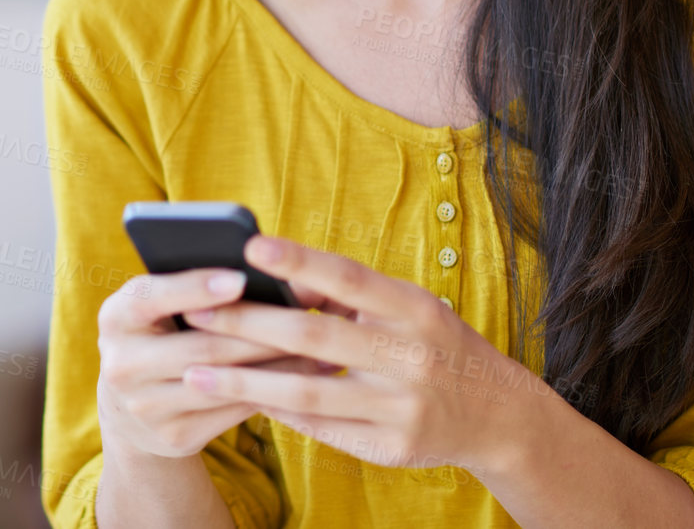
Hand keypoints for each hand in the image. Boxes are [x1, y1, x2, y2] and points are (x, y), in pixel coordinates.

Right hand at [94, 266, 331, 459]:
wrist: (131, 407)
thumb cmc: (160, 332)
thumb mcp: (157, 306)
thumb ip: (192, 287)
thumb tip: (263, 271)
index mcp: (114, 317)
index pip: (154, 297)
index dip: (197, 287)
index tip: (241, 277)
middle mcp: (121, 364)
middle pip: (200, 346)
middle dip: (258, 331)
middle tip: (306, 315)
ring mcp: (145, 407)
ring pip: (224, 382)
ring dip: (276, 365)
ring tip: (320, 348)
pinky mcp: (174, 436)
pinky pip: (232, 412)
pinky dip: (273, 393)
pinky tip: (306, 379)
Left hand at [179, 234, 538, 476]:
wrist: (497, 415)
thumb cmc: (434, 344)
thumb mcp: (408, 309)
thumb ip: (350, 298)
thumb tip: (277, 282)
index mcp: (414, 309)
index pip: (349, 279)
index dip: (300, 261)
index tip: (250, 245)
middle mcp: (411, 357)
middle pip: (315, 338)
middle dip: (248, 324)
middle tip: (195, 311)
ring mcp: (403, 407)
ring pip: (307, 393)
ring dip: (245, 380)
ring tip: (195, 369)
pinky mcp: (391, 447)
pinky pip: (320, 427)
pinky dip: (277, 410)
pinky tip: (240, 397)